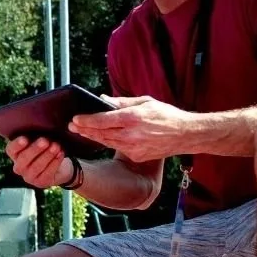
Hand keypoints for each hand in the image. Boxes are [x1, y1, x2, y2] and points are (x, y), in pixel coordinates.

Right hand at [6, 136, 73, 188]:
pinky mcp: (40, 182)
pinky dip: (55, 162)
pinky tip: (60, 154)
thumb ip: (34, 135)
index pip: (11, 150)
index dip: (17, 145)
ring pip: (36, 166)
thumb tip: (38, 123)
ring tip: (56, 146)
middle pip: (23, 159)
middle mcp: (19, 167)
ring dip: (47, 155)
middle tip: (45, 140)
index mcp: (15, 154)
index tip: (25, 138)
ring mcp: (29, 177)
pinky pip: (47, 173)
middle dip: (35, 149)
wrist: (58, 164)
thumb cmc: (45, 148)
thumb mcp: (38, 140)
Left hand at [68, 95, 196, 163]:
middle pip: (101, 133)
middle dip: (84, 129)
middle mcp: (131, 135)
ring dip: (93, 136)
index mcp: (133, 118)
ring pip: (107, 142)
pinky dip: (109, 142)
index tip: (75, 119)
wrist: (185, 135)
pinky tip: (100, 137)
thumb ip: (123, 102)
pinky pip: (118, 148)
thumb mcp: (145, 101)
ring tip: (82, 131)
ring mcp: (133, 148)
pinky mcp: (136, 156)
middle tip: (72, 126)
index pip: (102, 120)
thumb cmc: (167, 115)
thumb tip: (103, 100)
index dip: (86, 121)